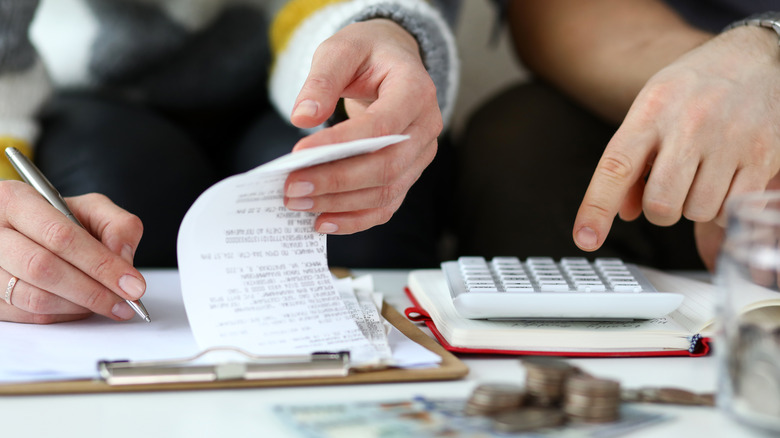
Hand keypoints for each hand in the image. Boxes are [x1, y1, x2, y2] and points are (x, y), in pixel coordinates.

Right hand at [0, 181, 145, 323]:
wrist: (28, 232)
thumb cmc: (62, 219)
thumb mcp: (93, 209)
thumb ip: (118, 226)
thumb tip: (122, 259)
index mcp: (15, 200)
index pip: (60, 236)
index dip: (100, 263)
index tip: (131, 284)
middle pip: (43, 268)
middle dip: (92, 291)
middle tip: (125, 303)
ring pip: (34, 298)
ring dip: (78, 307)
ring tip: (108, 305)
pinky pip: (27, 316)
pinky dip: (62, 316)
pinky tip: (82, 307)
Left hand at [282, 19, 441, 233]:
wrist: (392, 62)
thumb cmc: (368, 54)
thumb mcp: (341, 50)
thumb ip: (321, 80)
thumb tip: (302, 117)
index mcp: (416, 90)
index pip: (382, 126)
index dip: (342, 145)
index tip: (300, 153)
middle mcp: (426, 127)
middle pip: (386, 167)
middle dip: (336, 182)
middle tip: (292, 188)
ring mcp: (420, 155)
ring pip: (385, 192)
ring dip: (339, 204)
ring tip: (299, 203)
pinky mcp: (408, 174)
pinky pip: (385, 206)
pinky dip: (355, 219)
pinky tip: (323, 222)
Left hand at [573, 26, 779, 251]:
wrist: (753, 57)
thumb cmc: (692, 89)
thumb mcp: (650, 111)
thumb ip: (631, 161)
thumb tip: (625, 213)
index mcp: (651, 112)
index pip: (616, 167)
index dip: (597, 208)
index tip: (586, 238)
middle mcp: (689, 125)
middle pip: (661, 204)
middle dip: (660, 211)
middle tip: (669, 191)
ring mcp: (729, 140)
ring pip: (697, 212)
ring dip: (694, 208)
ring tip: (701, 177)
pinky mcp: (763, 154)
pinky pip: (732, 209)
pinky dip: (723, 209)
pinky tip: (723, 183)